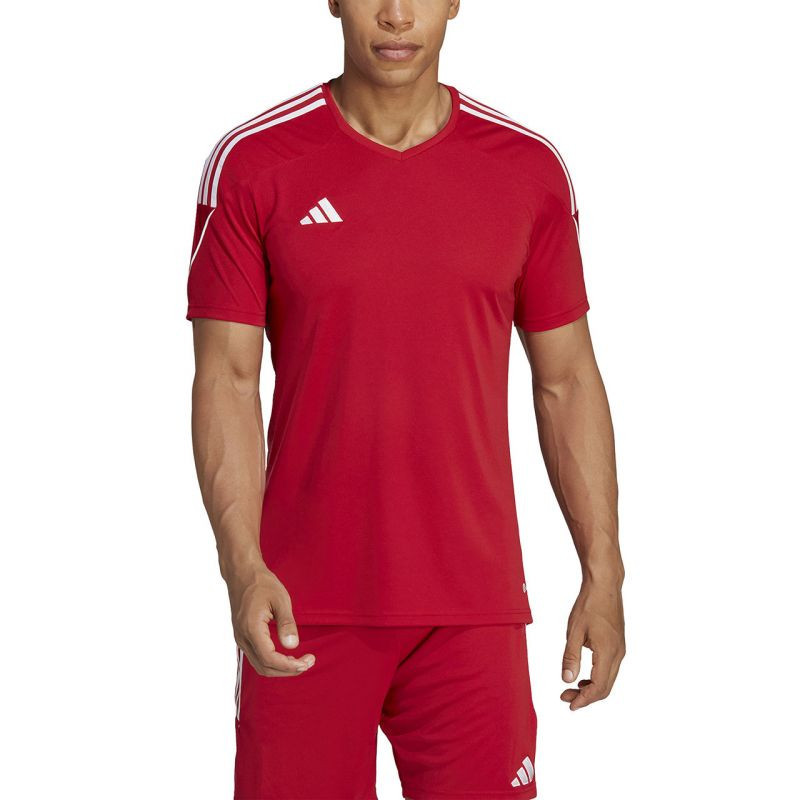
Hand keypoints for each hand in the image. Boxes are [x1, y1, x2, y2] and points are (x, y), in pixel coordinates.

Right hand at [227, 563, 314, 676]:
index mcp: (251, 629)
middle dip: (288, 670)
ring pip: (260, 665)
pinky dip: (272, 662)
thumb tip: (293, 646)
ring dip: (280, 668)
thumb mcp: (280, 599)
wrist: (242, 573)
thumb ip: (286, 624)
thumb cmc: (262, 583)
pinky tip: (286, 655)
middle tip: (308, 662)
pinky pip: (256, 657)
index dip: (289, 666)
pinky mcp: (242, 636)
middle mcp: (242, 637)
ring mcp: (240, 638)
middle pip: (265, 667)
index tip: (306, 662)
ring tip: (300, 662)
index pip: (270, 658)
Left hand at [560, 579, 624, 709]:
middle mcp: (618, 654)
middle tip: (566, 697)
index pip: (598, 687)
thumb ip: (571, 657)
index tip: (570, 704)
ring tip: (572, 688)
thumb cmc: (589, 605)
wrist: (604, 585)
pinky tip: (583, 675)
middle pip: (605, 688)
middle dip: (586, 697)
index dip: (584, 699)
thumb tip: (567, 680)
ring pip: (608, 679)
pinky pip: (610, 669)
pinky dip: (597, 677)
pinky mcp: (618, 644)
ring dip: (591, 688)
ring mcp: (620, 649)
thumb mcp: (574, 631)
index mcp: (608, 653)